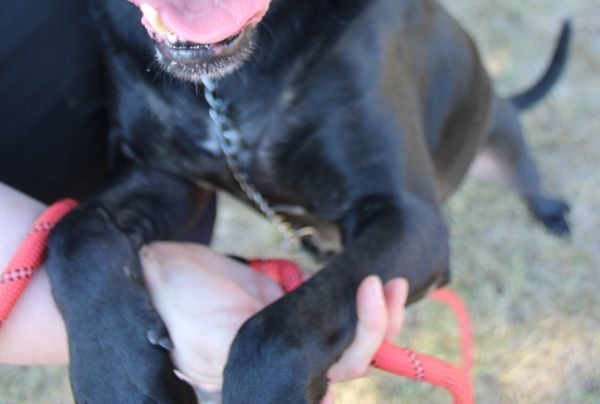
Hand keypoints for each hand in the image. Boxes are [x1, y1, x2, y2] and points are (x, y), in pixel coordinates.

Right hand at [141, 242, 407, 397]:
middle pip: (350, 356)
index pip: (328, 381)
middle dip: (377, 326)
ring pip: (348, 330)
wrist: (158, 272)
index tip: (372, 326)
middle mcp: (288, 361)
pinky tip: (362, 277)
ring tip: (385, 280)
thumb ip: (250, 362)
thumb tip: (320, 391)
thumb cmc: (176, 312)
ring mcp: (290, 330)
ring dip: (373, 310)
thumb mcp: (210, 345)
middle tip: (381, 286)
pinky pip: (330, 301)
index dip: (359, 353)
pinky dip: (350, 293)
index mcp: (273, 380)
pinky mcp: (286, 301)